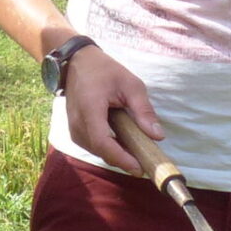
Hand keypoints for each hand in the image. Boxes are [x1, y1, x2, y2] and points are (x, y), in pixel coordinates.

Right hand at [60, 43, 161, 176]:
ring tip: (135, 151)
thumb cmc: (104, 70)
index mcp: (90, 108)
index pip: (102, 142)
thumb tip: (158, 136)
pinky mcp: (73, 129)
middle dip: (122, 159)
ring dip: (115, 154)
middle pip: (100, 150)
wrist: (77, 62)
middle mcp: (76, 121)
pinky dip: (107, 148)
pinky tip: (121, 143)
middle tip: (145, 161)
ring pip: (95, 151)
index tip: (139, 168)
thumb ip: (143, 110)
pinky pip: (91, 145)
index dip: (120, 158)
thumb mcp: (131, 85)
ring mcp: (72, 127)